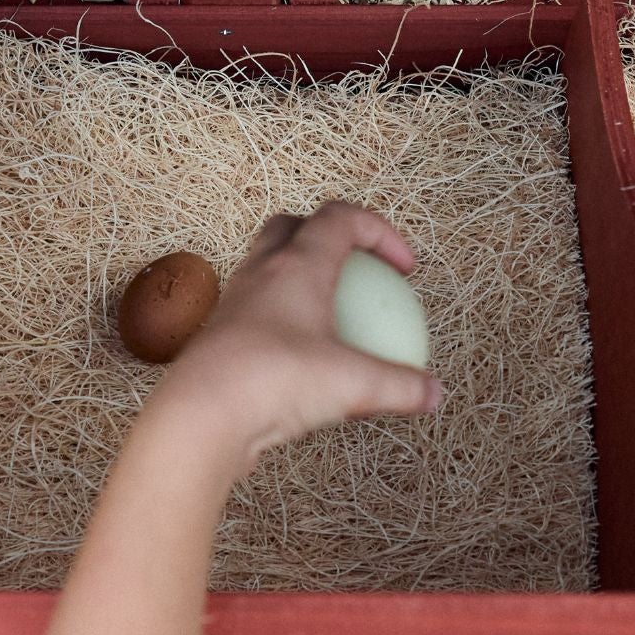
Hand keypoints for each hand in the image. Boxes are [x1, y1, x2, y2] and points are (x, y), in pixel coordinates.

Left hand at [149, 201, 441, 475]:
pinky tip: (306, 362)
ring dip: (301, 279)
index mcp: (297, 265)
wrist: (202, 415)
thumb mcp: (353, 385)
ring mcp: (236, 303)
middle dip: (329, 236)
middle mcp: (262, 274)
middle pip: (292, 228)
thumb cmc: (277, 382)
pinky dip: (285, 323)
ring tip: (332, 316)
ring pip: (268, 269)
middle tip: (358, 271)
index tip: (404, 269)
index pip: (341, 219)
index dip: (379, 232)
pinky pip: (257, 313)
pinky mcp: (222, 337)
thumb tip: (433, 394)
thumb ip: (399, 387)